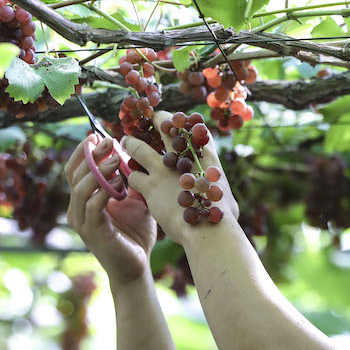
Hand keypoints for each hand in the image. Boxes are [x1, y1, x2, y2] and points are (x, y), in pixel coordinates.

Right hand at [65, 133, 157, 285]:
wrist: (136, 267)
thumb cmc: (135, 235)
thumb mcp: (135, 201)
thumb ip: (130, 181)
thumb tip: (135, 155)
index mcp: (83, 200)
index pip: (74, 169)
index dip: (83, 151)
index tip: (98, 135)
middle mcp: (76, 210)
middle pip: (75, 174)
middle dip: (92, 155)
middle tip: (110, 142)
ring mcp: (82, 222)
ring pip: (81, 188)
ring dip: (99, 171)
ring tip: (117, 161)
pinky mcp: (93, 233)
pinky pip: (92, 207)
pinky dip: (104, 192)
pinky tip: (120, 184)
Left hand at [121, 111, 239, 245]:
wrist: (208, 228)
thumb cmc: (221, 214)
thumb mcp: (224, 191)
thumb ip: (215, 184)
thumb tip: (220, 190)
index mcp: (205, 153)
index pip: (191, 124)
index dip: (180, 122)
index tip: (173, 126)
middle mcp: (182, 154)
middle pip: (164, 123)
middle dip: (155, 121)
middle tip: (147, 122)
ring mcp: (164, 169)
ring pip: (138, 147)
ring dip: (130, 145)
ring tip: (126, 143)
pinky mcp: (150, 185)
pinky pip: (133, 176)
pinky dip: (131, 178)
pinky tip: (132, 181)